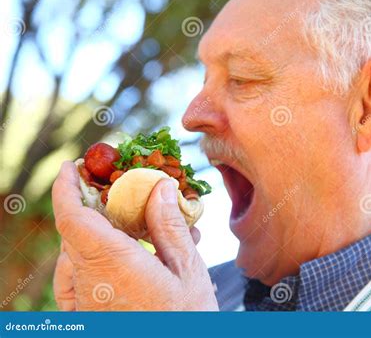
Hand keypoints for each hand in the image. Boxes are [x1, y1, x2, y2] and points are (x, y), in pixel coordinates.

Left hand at [52, 161, 217, 310]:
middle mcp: (89, 284)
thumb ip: (169, 225)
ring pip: (73, 255)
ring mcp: (84, 304)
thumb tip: (160, 187)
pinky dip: (85, 258)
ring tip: (119, 222)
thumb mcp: (188, 270)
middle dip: (86, 203)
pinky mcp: (87, 316)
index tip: (71, 166)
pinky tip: (110, 256)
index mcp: (113, 266)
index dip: (66, 187)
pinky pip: (73, 280)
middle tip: (110, 189)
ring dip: (89, 231)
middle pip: (74, 231)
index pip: (73, 217)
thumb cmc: (186, 321)